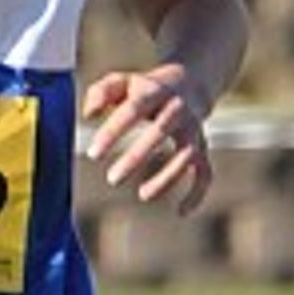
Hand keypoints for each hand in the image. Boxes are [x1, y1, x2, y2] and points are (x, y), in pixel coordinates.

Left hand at [82, 63, 211, 215]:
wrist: (190, 83)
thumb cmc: (143, 89)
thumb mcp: (121, 82)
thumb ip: (101, 92)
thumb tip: (88, 115)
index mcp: (153, 91)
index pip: (132, 109)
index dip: (113, 131)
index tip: (93, 153)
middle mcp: (177, 109)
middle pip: (160, 131)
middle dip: (137, 156)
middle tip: (112, 179)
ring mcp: (193, 129)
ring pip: (186, 155)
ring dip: (167, 177)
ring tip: (142, 195)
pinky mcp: (202, 147)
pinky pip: (205, 172)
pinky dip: (197, 192)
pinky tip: (181, 212)